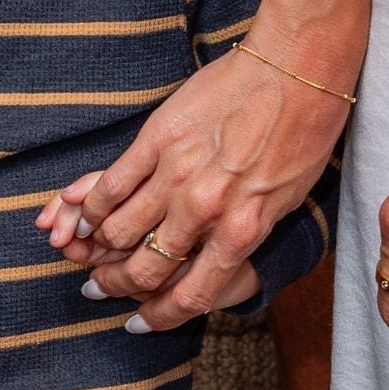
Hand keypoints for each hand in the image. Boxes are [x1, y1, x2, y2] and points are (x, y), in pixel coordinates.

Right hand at [38, 42, 336, 331]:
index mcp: (243, 231)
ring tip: (86, 252)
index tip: (139, 321)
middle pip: (145, 269)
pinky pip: (111, 186)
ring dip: (96, 250)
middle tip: (101, 287)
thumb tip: (213, 261)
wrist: (295, 68)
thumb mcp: (285, 201)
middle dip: (117, 287)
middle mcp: (204, 210)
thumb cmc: (303, 133)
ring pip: (118, 231)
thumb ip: (244, 234)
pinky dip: (92, 207)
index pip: (191, 296)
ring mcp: (175, 174)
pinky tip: (85, 214)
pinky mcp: (156, 139)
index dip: (159, 317)